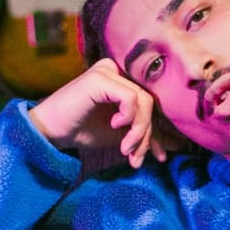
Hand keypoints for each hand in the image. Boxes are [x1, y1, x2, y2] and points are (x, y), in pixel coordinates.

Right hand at [28, 58, 164, 171]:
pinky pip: (130, 97)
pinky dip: (129, 117)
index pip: (152, 103)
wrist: (51, 133)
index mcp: (123, 80)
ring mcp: (108, 71)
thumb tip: (178, 144)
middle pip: (150, 102)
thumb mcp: (122, 135)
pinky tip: (115, 127)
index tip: (159, 156)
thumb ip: (145, 135)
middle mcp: (117, 70)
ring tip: (126, 149)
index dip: (157, 131)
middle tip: (137, 158)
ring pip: (144, 101)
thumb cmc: (82, 130)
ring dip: (139, 131)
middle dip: (148, 135)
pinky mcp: (100, 77)